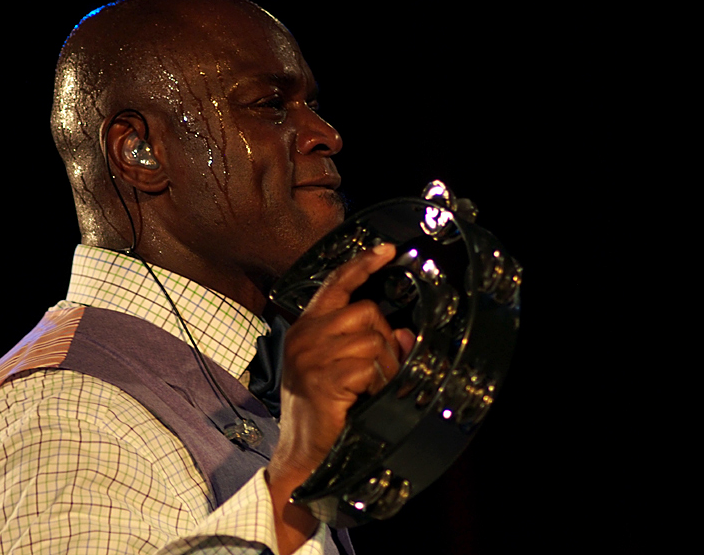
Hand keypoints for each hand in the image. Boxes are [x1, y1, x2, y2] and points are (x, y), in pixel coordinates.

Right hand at [265, 243, 413, 552]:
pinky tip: (365, 397)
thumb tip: (403, 334)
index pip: (335, 284)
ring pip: (372, 339)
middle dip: (385, 338)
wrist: (300, 453)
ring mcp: (311, 357)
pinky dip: (378, 382)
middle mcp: (305, 336)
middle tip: (383, 367)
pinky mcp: (323, 379)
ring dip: (385, 365)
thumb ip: (364, 343)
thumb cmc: (320, 410)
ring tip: (373, 387)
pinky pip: (369, 366)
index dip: (362, 264)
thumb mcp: (338, 368)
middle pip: (366, 311)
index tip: (386, 249)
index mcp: (306, 328)